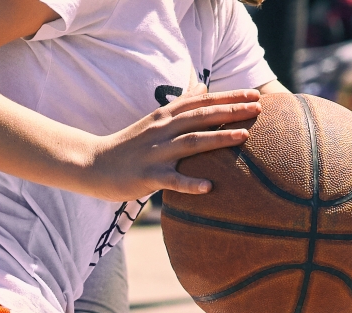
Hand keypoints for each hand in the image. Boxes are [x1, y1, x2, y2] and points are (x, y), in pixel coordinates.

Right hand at [85, 87, 261, 201]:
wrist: (94, 164)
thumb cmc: (130, 144)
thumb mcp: (155, 120)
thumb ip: (180, 104)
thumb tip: (204, 87)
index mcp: (165, 117)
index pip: (201, 102)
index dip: (228, 97)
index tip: (253, 94)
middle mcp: (162, 130)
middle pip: (200, 117)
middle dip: (230, 111)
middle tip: (257, 108)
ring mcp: (155, 153)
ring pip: (191, 142)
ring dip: (218, 138)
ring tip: (244, 136)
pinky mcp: (147, 176)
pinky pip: (172, 180)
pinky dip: (190, 183)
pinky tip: (209, 187)